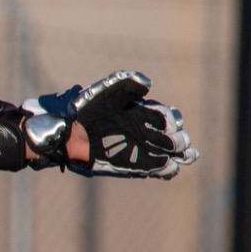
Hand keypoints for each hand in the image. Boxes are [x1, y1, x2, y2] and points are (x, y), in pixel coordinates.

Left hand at [24, 70, 197, 177]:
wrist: (66, 130)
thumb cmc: (87, 106)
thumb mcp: (107, 89)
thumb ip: (127, 82)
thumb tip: (148, 84)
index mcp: (142, 113)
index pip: (167, 117)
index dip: (171, 120)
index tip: (169, 123)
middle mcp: (144, 131)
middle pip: (172, 136)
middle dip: (178, 139)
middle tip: (177, 142)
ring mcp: (138, 149)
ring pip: (166, 153)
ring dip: (178, 155)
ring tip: (185, 157)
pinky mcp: (130, 164)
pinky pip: (152, 168)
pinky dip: (163, 169)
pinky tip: (170, 168)